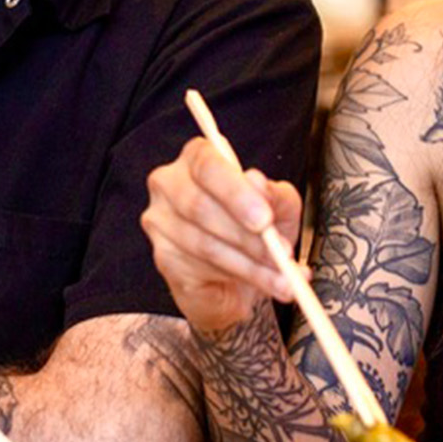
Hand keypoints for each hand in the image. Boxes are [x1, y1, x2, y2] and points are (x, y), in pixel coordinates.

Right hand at [142, 136, 304, 334]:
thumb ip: (275, 195)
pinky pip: (200, 269)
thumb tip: (258, 183)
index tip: (264, 219)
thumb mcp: (280, 208)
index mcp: (198, 159)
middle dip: (246, 235)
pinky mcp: (163, 258)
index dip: (235, 192)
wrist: (240, 278)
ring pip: (203, 244)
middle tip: (280, 254)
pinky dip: (240, 278)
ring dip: (250, 264)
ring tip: (282, 276)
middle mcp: (170, 184)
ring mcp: (160, 222)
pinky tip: (262, 282)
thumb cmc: (256, 229)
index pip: (206, 163)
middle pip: (198, 205)